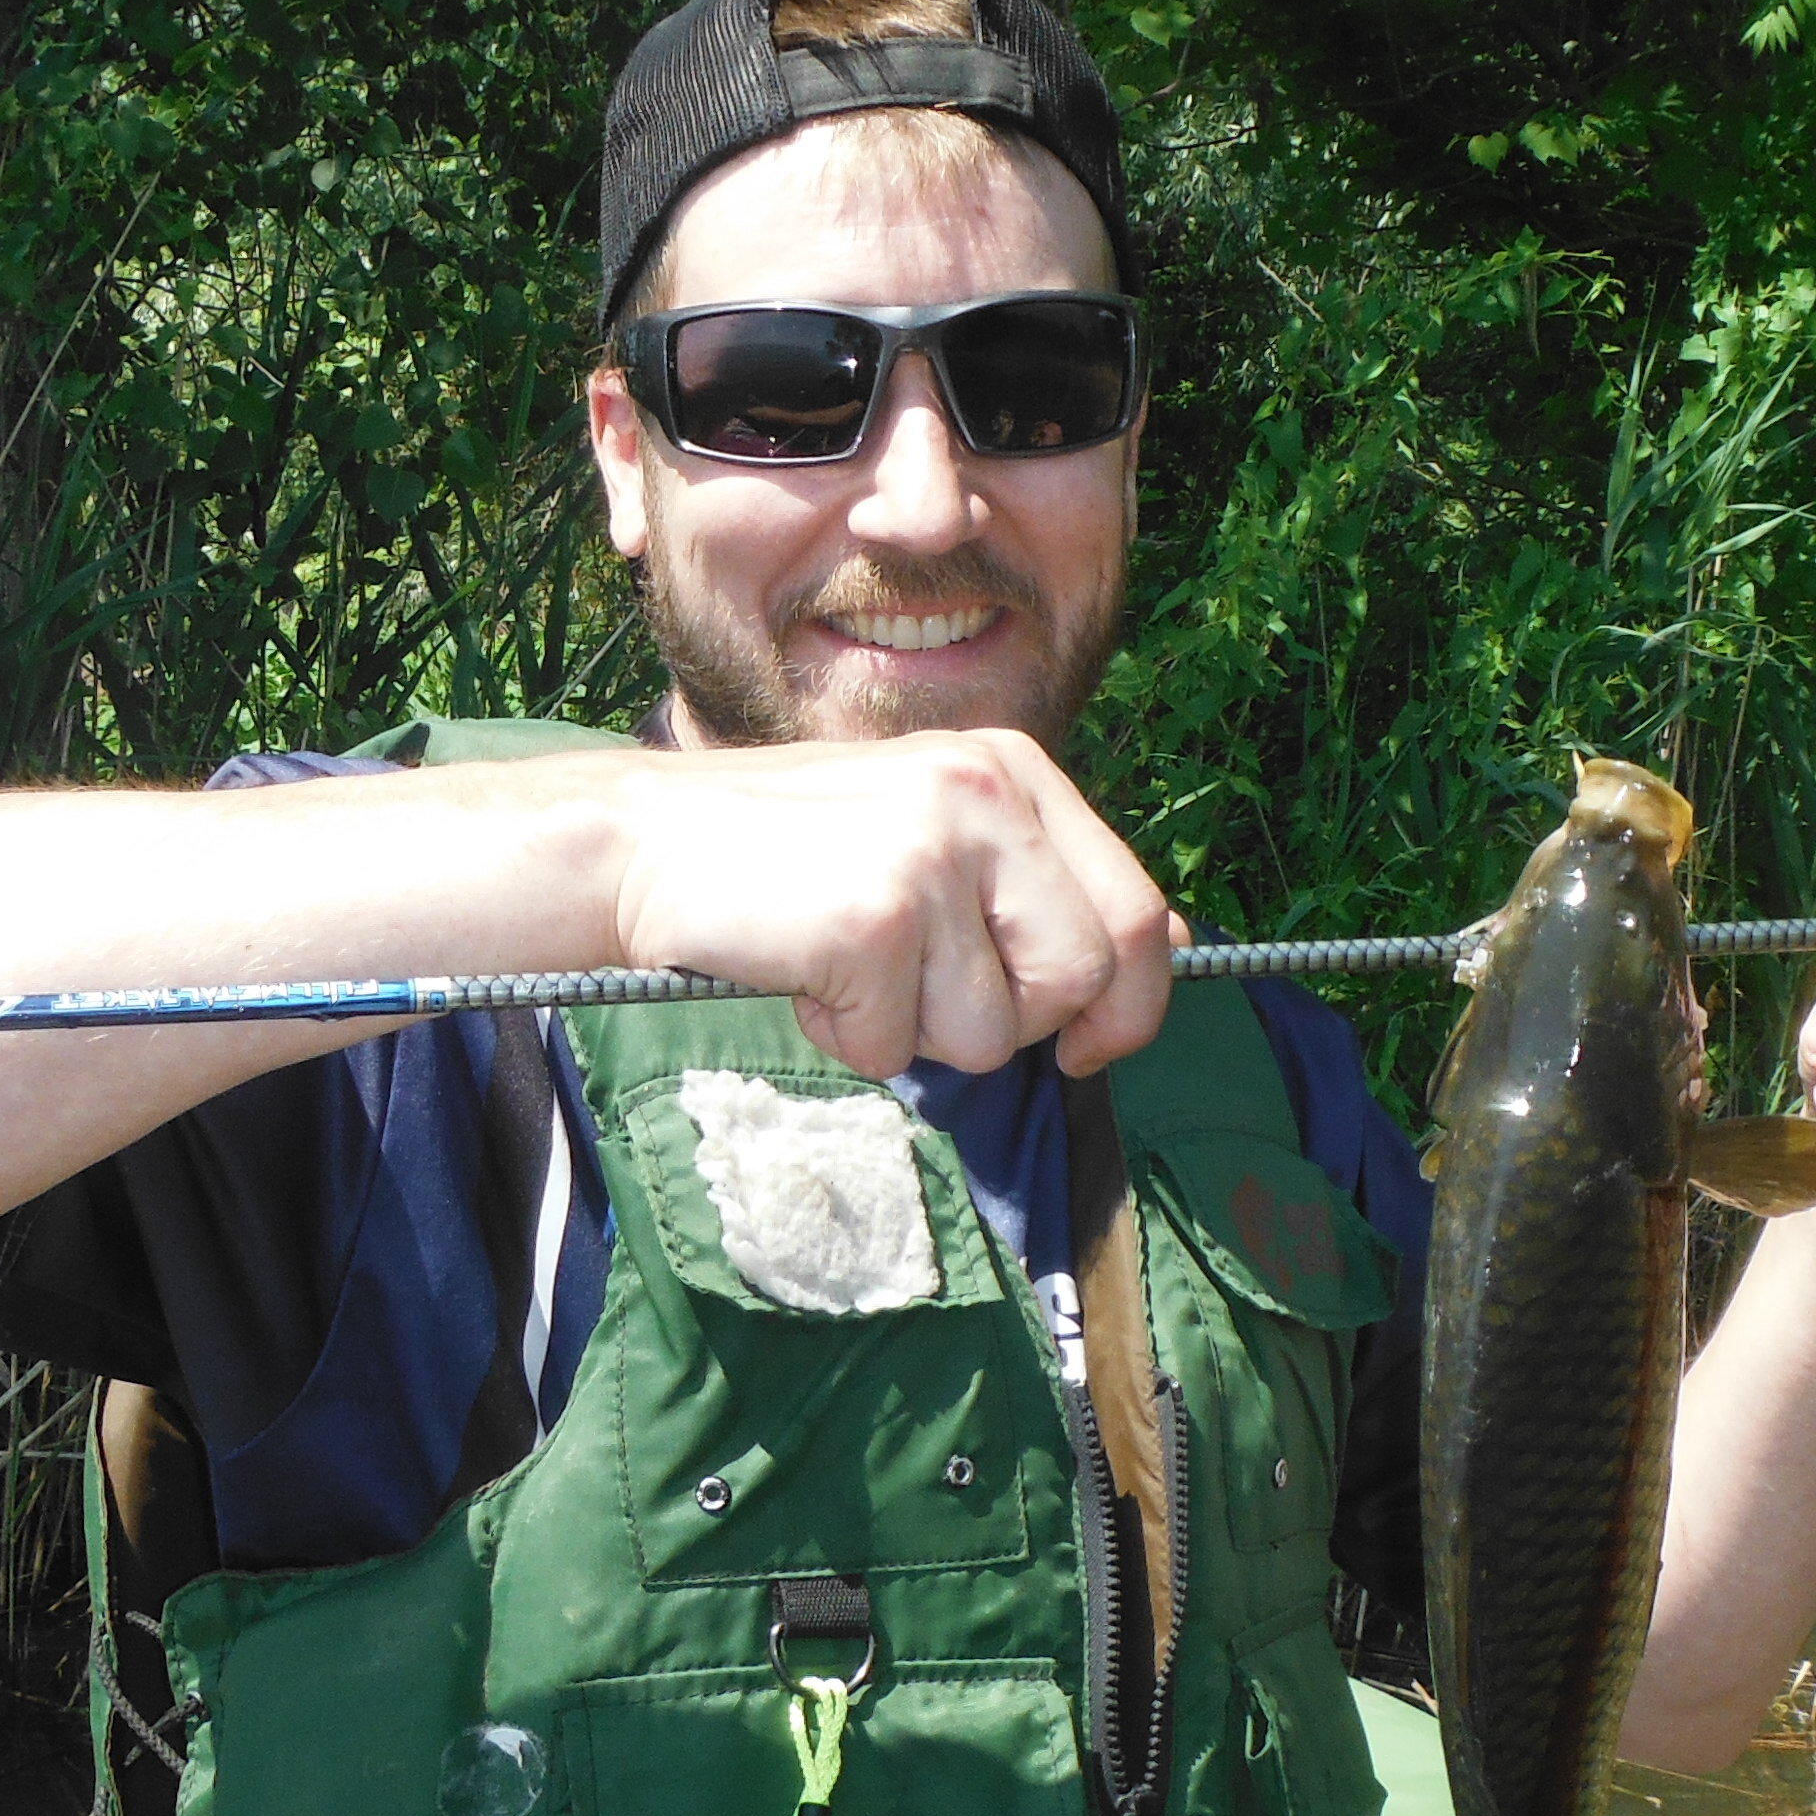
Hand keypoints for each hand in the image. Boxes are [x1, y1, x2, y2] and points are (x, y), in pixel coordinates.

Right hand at [600, 729, 1178, 1079]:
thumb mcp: (939, 834)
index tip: (1086, 1046)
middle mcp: (986, 795)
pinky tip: (807, 974)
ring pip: (993, 1031)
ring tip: (851, 968)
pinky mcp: (875, 915)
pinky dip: (850, 1037)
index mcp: (1014, 769)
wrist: (642, 844)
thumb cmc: (791, 857)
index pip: (1137, 911)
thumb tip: (1173, 945)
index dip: (1129, 1004)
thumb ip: (1046, 884)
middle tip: (930, 1001)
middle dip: (1014, 1026)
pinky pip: (900, 1045)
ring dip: (918, 1032)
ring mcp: (932, 851)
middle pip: (1083, 978)